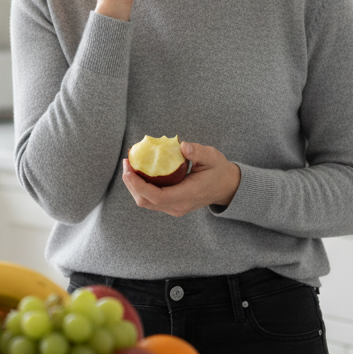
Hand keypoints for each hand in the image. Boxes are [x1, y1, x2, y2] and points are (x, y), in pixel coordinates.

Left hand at [121, 142, 240, 217]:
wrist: (226, 187)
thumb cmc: (218, 170)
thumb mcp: (212, 157)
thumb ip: (198, 152)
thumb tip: (182, 146)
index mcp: (188, 195)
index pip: (157, 196)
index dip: (139, 185)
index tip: (128, 170)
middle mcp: (178, 206)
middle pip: (146, 201)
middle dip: (131, 183)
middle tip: (126, 162)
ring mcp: (174, 208)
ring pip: (146, 202)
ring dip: (134, 185)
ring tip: (129, 165)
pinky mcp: (171, 205)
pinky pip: (150, 199)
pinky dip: (141, 186)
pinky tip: (138, 171)